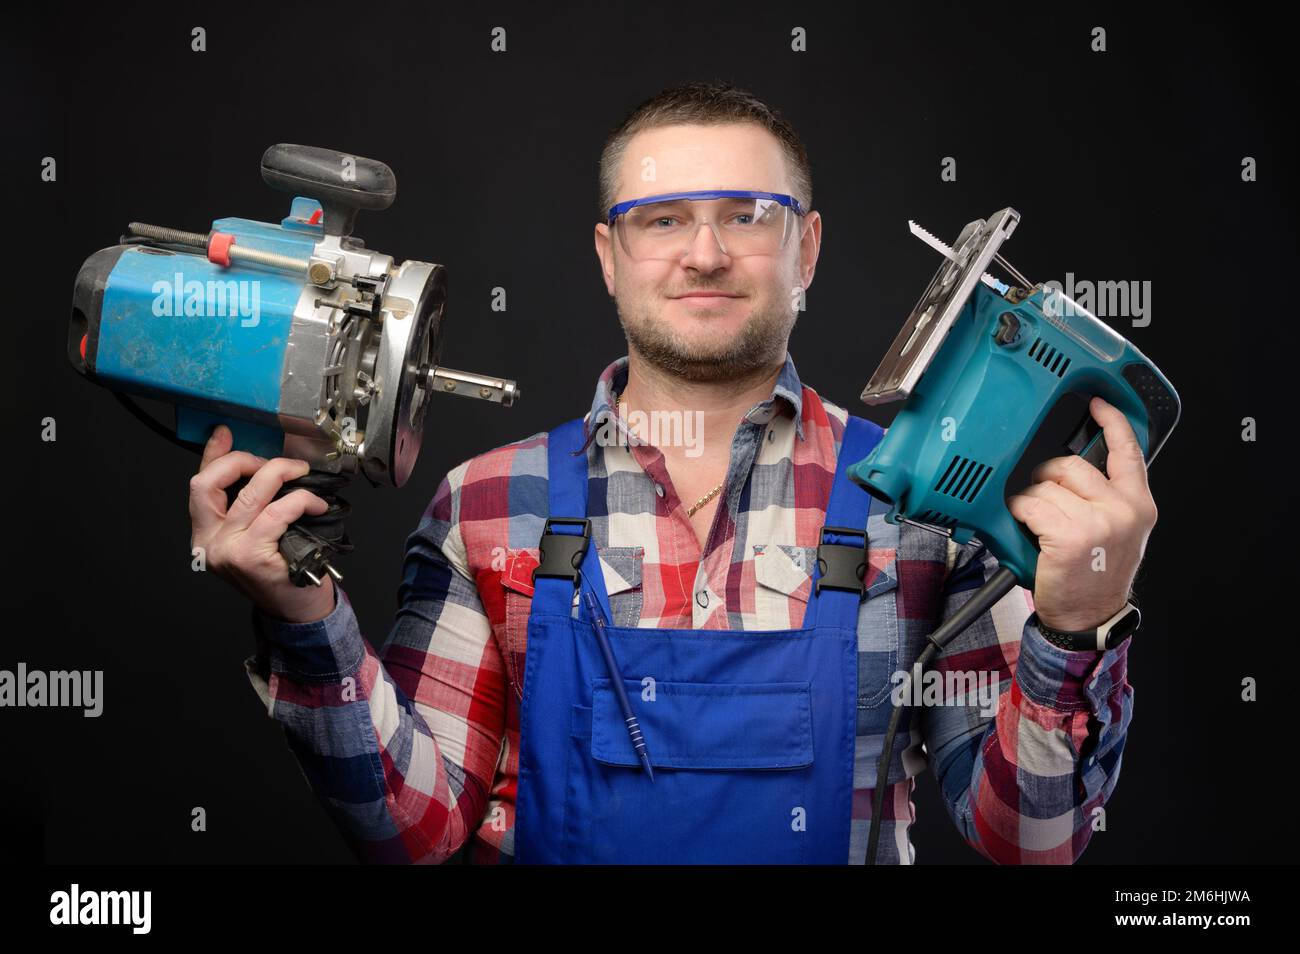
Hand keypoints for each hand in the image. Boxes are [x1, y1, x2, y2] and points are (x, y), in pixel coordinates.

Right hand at [189, 425, 335, 623]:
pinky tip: (316, 504)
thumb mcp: (258, 531)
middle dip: (244, 460)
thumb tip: (257, 463)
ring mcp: (227, 550)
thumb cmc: (282, 567)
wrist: (296, 609)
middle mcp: (209, 542)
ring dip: (281, 473)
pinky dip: (301, 501)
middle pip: (210, 483)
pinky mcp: (251, 556)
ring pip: (251, 493)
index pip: (201, 485)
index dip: (213, 454)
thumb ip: (250, 501)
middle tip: (276, 462)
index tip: (225, 432)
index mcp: (205, 534)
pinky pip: (277, 512)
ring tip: (302, 474)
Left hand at [1007, 396, 1157, 630]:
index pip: (1129, 451)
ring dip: (1032, 501)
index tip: (1098, 403)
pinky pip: (1030, 505)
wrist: (1088, 617)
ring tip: (1040, 525)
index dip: (1112, 421)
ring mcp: (1097, 522)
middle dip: (1048, 478)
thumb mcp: (1118, 532)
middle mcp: (1122, 510)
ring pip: (1046, 485)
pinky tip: (1028, 530)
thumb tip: (1075, 468)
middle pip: (1070, 464)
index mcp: (1138, 504)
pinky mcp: (1069, 536)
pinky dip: (1020, 513)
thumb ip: (1107, 498)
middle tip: (1046, 503)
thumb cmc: (1096, 575)